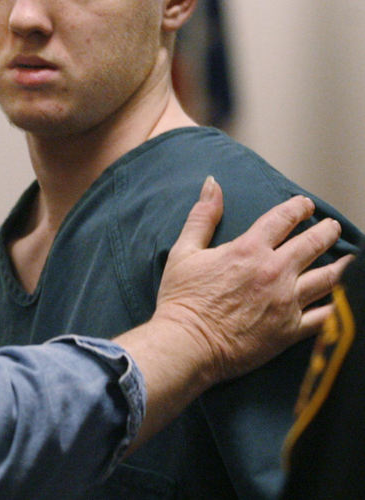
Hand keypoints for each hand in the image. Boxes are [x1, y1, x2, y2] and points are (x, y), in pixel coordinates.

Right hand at [116, 176, 351, 451]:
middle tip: (333, 227)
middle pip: (312, 245)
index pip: (282, 219)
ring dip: (338, 265)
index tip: (305, 204)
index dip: (297, 208)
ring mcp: (287, 302)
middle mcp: (275, 272)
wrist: (188, 344)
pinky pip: (323, 315)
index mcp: (249, 249)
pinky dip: (334, 305)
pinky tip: (337, 299)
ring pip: (326, 278)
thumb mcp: (184, 251)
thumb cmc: (182, 298)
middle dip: (326, 232)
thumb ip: (202, 216)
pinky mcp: (290, 330)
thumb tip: (212, 183)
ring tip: (345, 259)